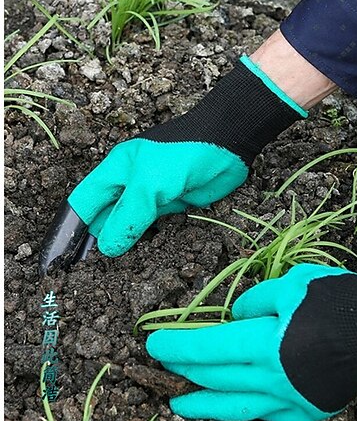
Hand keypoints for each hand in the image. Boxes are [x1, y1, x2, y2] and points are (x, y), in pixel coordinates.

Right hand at [40, 56, 303, 266]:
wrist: (228, 145)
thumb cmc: (183, 156)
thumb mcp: (149, 184)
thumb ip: (128, 215)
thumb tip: (107, 247)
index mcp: (115, 172)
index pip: (84, 204)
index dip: (71, 229)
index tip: (64, 258)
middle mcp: (129, 185)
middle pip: (105, 217)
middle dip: (97, 241)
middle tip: (89, 274)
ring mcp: (151, 197)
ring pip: (129, 225)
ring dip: (123, 245)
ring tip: (110, 275)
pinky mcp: (172, 207)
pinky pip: (154, 228)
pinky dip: (147, 243)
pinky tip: (142, 261)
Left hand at [146, 263, 356, 420]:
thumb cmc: (340, 300)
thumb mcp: (293, 283)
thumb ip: (257, 300)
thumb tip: (237, 317)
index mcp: (265, 344)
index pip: (209, 347)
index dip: (178, 345)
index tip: (154, 344)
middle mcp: (273, 379)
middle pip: (217, 376)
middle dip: (186, 370)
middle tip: (164, 365)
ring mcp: (292, 399)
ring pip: (237, 406)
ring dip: (205, 404)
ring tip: (180, 406)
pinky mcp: (310, 409)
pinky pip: (269, 414)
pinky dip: (247, 410)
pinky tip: (236, 407)